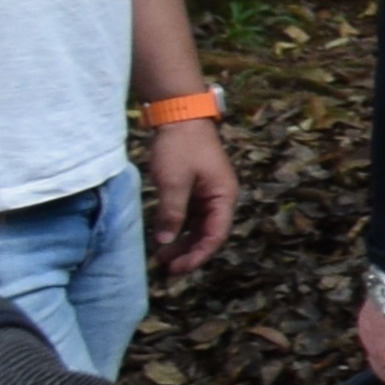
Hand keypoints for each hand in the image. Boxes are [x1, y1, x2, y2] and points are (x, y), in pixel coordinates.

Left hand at [143, 115, 239, 272]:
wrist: (179, 115)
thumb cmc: (181, 147)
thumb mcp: (174, 182)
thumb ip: (171, 213)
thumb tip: (166, 242)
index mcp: (223, 197)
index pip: (215, 235)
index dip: (198, 255)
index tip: (178, 268)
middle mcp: (220, 198)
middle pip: (208, 234)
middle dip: (188, 252)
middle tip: (166, 269)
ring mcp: (207, 194)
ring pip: (197, 226)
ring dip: (181, 242)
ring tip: (161, 257)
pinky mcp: (195, 188)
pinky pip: (189, 215)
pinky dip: (177, 228)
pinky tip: (163, 237)